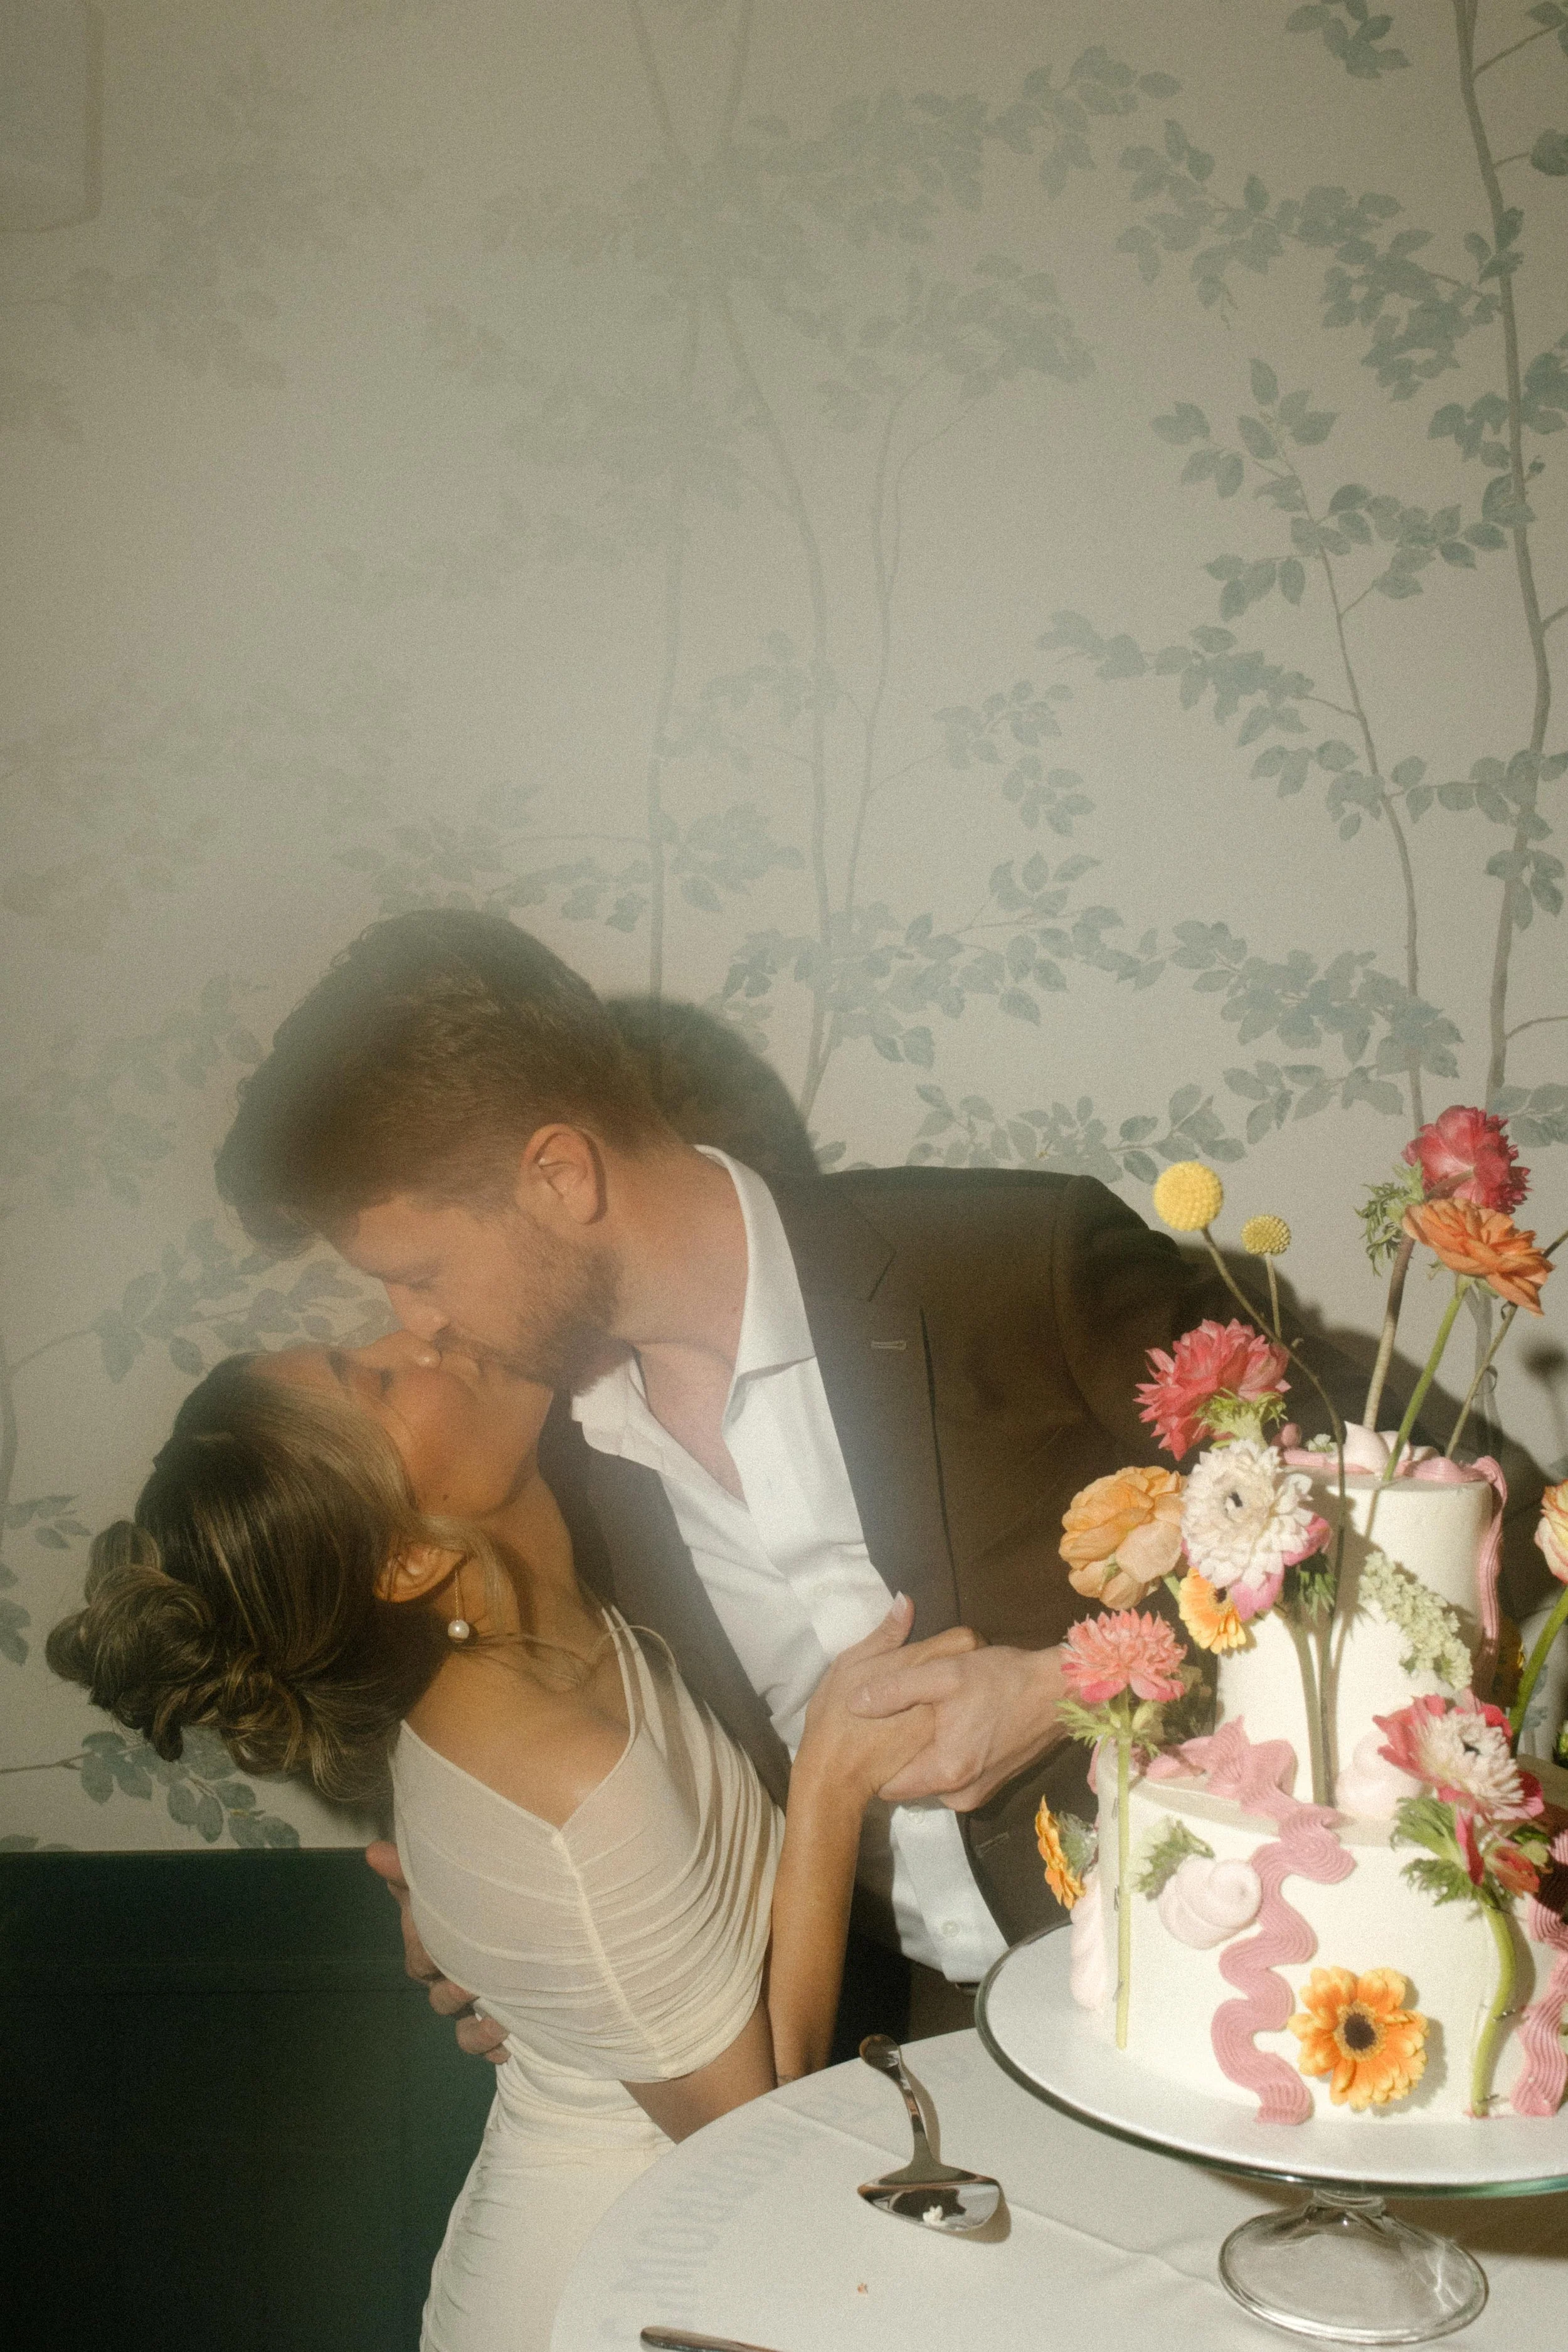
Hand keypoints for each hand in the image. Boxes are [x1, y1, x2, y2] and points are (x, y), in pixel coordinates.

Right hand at [364, 1840, 507, 2063]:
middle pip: (441, 1999)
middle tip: (473, 1984)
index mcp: (433, 1950)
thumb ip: (411, 1869)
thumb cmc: (469, 1892)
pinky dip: (495, 2046)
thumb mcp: (440, 1878)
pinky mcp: (501, 2015)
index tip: (440, 1946)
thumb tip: (373, 1851)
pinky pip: (489, 2043)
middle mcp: (451, 1980)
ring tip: (500, 2022)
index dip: (427, 1958)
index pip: (420, 1962)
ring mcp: (475, 2002)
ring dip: (477, 2032)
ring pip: (464, 2031)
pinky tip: (510, 2045)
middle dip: (454, 1993)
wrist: (517, 1905)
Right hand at [796, 1599, 969, 1805]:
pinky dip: (955, 1722)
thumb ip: (884, 1635)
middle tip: (947, 1672)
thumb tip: (906, 1600)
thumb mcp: (849, 1666)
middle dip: (964, 1667)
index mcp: (914, 1665)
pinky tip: (939, 1726)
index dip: (959, 1641)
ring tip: (946, 1699)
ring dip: (962, 1695)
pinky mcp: (943, 1750)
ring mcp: (944, 1723)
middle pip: (972, 1668)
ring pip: (970, 1698)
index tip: (949, 1647)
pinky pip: (960, 1726)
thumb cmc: (834, 1716)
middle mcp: (938, 1693)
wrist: (835, 1775)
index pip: (962, 1639)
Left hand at [847, 1640, 1066, 1810]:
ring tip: (915, 1721)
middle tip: (888, 1723)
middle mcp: (960, 1796)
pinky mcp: (991, 1786)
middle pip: (908, 1784)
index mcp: (945, 1773)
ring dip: (921, 1755)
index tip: (865, 1737)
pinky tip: (945, 1726)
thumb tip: (852, 1704)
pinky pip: (951, 1777)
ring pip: (930, 1780)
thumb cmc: (1002, 1679)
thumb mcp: (944, 1673)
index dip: (873, 1760)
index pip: (887, 1786)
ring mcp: (978, 1794)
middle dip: (896, 1757)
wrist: (1060, 1692)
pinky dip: (943, 1756)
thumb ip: (894, 1688)